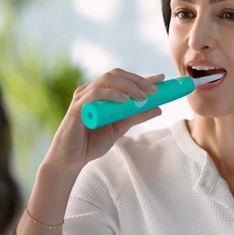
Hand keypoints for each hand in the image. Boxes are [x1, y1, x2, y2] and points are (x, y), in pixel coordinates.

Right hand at [40, 68, 164, 174]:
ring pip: (106, 80)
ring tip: (142, 97)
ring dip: (128, 86)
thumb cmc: (91, 143)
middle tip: (154, 91)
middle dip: (137, 80)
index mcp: (101, 93)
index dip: (142, 77)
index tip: (162, 78)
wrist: (71, 160)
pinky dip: (111, 94)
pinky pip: (95, 94)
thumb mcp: (120, 128)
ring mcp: (83, 97)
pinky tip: (124, 100)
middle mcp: (91, 91)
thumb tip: (158, 108)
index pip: (123, 79)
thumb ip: (136, 117)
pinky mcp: (77, 107)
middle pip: (116, 74)